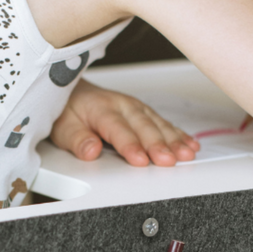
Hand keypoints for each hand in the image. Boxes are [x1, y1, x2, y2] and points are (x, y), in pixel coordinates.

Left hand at [50, 79, 199, 166]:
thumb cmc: (67, 111)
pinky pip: (164, 123)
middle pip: (143, 127)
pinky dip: (178, 134)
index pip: (118, 129)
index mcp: (101, 108)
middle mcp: (122, 106)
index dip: (130, 145)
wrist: (71, 90)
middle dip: (158, 144)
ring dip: (174, 139)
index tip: (140, 160)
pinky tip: (190, 144)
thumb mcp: (62, 128)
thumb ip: (77, 140)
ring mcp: (135, 108)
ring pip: (157, 124)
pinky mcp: (144, 112)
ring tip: (186, 154)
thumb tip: (91, 151)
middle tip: (169, 161)